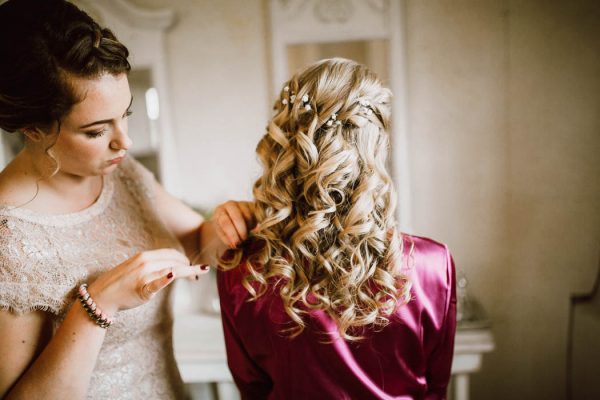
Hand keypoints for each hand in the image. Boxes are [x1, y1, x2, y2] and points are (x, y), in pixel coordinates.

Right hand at [87, 248, 208, 315]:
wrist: (102, 295)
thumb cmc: (122, 282)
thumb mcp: (137, 267)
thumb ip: (153, 264)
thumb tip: (171, 266)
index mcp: (145, 256)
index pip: (171, 254)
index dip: (184, 259)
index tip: (192, 265)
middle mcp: (146, 262)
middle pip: (175, 261)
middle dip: (190, 266)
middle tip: (199, 273)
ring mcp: (144, 275)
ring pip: (171, 270)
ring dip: (187, 272)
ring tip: (198, 275)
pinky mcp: (142, 289)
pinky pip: (155, 283)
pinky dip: (164, 279)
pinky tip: (172, 275)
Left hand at [212, 200, 255, 247]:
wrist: (231, 220)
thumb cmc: (225, 229)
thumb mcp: (223, 235)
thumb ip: (229, 240)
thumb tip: (237, 244)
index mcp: (219, 212)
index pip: (225, 222)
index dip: (232, 234)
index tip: (236, 243)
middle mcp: (230, 205)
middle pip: (237, 216)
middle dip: (241, 230)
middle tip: (244, 240)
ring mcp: (241, 203)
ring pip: (248, 216)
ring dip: (248, 228)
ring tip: (245, 234)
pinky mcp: (252, 205)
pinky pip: (256, 216)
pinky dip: (254, 225)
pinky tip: (250, 228)